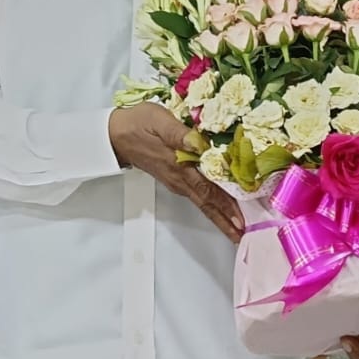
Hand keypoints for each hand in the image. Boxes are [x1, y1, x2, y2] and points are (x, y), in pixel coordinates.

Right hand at [109, 104, 243, 242]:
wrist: (115, 134)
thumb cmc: (139, 123)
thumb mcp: (159, 121)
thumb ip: (179, 134)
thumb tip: (199, 144)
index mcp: (179, 165)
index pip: (207, 190)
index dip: (224, 206)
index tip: (239, 221)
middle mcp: (179, 179)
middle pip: (206, 204)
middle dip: (225, 221)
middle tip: (243, 237)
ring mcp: (176, 181)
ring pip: (202, 202)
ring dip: (220, 216)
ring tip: (235, 229)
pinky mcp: (174, 178)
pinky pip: (197, 195)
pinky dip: (212, 205)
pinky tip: (221, 207)